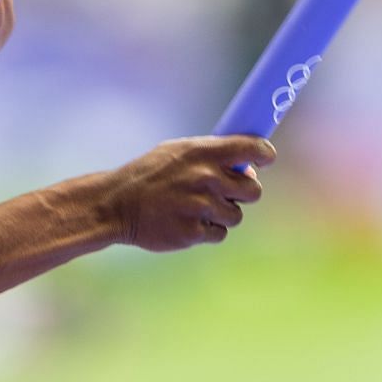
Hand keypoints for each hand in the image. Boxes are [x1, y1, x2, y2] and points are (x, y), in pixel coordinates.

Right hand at [107, 136, 275, 251]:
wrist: (115, 205)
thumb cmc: (149, 176)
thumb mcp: (176, 152)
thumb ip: (211, 155)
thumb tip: (248, 167)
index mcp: (202, 152)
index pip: (252, 148)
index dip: (265, 153)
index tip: (265, 158)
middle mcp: (205, 178)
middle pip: (253, 190)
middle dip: (243, 192)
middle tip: (226, 192)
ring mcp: (200, 206)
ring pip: (236, 215)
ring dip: (222, 214)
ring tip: (197, 208)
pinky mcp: (193, 232)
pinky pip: (219, 234)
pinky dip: (207, 230)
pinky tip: (187, 222)